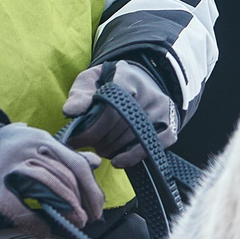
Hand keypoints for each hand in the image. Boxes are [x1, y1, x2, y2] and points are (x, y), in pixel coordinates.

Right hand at [0, 122, 104, 231]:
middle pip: (65, 175)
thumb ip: (66, 154)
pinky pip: (17, 206)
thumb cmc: (8, 148)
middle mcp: (29, 148)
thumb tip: (96, 162)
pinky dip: (32, 221)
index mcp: (42, 140)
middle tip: (87, 219)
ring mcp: (11, 165)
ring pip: (47, 184)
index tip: (98, 208)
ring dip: (66, 206)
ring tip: (75, 221)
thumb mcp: (37, 144)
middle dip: (81, 201)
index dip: (91, 189)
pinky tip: (43, 230)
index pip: (75, 164)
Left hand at [63, 59, 178, 168]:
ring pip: (133, 138)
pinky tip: (118, 160)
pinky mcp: (170, 125)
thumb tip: (70, 111)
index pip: (110, 107)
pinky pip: (152, 147)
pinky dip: (133, 156)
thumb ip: (79, 95)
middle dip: (97, 140)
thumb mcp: (90, 82)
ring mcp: (161, 111)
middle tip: (85, 144)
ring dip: (111, 149)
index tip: (75, 139)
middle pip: (119, 126)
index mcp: (126, 78)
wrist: (137, 82)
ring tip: (99, 146)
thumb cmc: (108, 84)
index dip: (91, 127)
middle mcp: (148, 93)